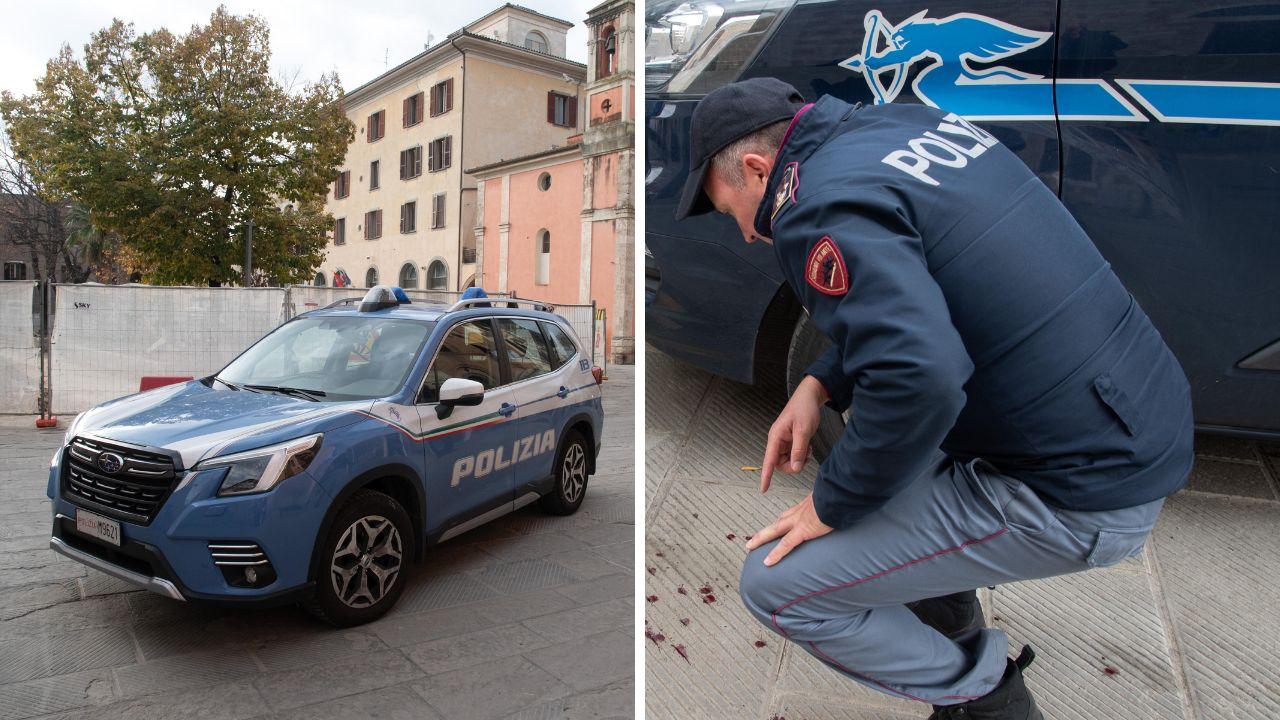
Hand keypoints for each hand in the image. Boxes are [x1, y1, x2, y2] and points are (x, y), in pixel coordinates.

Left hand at [745, 492, 833, 565]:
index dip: (781, 521)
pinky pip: (786, 544)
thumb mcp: (830, 500)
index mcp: (805, 506)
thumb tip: (835, 509)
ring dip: (761, 538)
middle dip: (764, 531)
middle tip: (753, 538)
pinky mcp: (803, 531)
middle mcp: (798, 513)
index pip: (789, 515)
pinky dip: (776, 553)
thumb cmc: (838, 497)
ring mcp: (798, 522)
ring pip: (774, 531)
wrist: (838, 495)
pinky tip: (767, 562)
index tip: (777, 525)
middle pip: (777, 523)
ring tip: (750, 547)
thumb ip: (828, 506)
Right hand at [761, 375, 826, 492]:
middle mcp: (777, 440)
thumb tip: (795, 468)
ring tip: (808, 450)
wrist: (810, 397)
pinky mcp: (791, 441)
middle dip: (793, 465)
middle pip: (780, 463)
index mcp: (776, 436)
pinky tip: (808, 447)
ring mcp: (784, 441)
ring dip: (799, 459)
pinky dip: (802, 455)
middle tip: (805, 458)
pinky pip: (794, 455)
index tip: (763, 488)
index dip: (766, 475)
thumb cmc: (804, 409)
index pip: (769, 460)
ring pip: (788, 461)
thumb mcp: (803, 430)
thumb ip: (798, 450)